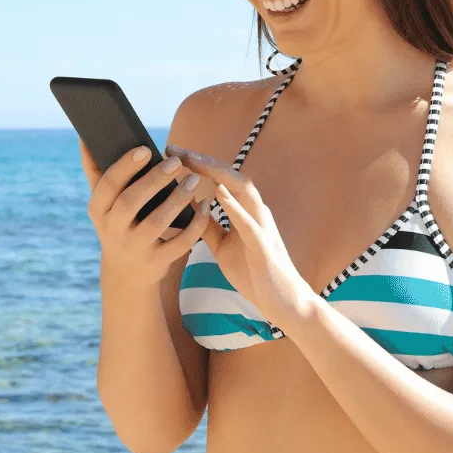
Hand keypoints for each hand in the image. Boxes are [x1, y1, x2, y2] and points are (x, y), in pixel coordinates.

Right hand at [79, 142, 216, 291]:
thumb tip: (85, 136)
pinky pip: (179, 243)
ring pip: (157, 222)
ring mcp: (135, 248)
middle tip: (176, 162)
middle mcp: (113, 230)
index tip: (146, 149)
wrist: (126, 272)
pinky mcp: (157, 261)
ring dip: (177, 199)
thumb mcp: (102, 203)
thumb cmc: (116, 223)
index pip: (108, 185)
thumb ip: (95, 170)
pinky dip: (195, 225)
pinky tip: (204, 206)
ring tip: (193, 180)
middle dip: (154, 180)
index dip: (126, 166)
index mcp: (98, 210)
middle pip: (131, 202)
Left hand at [165, 144, 317, 331]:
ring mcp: (262, 227)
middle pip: (231, 176)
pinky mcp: (264, 246)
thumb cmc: (252, 272)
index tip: (171, 153)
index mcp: (245, 212)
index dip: (198, 164)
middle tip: (175, 150)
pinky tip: (219, 193)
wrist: (281, 302)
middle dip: (204, 161)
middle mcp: (255, 212)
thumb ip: (208, 225)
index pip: (221, 179)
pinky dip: (235, 206)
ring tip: (194, 161)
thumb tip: (187, 206)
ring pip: (244, 190)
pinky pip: (250, 222)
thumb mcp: (222, 246)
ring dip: (219, 173)